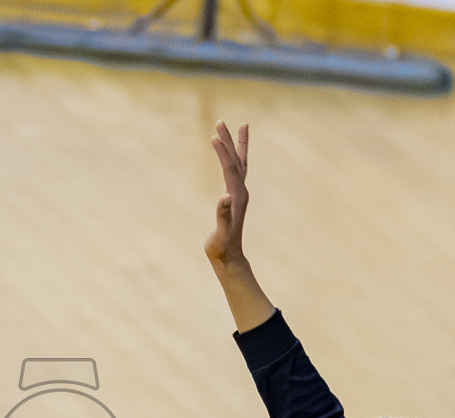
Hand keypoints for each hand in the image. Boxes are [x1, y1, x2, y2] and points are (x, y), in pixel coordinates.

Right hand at [205, 120, 249, 268]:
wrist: (230, 258)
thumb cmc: (222, 247)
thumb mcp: (220, 233)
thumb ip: (223, 215)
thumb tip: (225, 196)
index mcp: (236, 197)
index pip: (230, 168)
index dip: (223, 152)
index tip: (215, 136)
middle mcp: (240, 192)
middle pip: (236, 160)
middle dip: (229, 140)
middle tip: (221, 121)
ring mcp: (239, 194)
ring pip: (240, 164)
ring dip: (237, 146)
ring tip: (237, 127)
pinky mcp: (235, 198)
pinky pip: (236, 172)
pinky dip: (233, 160)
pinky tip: (230, 157)